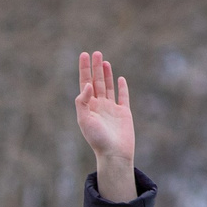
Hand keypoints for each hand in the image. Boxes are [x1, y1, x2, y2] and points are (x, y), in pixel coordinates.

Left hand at [74, 51, 135, 203]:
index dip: (84, 69)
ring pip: (108, 87)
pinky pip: (122, 97)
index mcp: (88, 107)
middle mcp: (99, 106)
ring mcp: (111, 109)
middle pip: (96, 82)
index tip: (84, 55)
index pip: (85, 83)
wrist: (114, 153)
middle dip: (95, 68)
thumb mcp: (84, 120)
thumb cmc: (97, 139)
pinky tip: (119, 78)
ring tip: (104, 61)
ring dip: (106, 74)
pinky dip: (121, 88)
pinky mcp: (123, 113)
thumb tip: (86, 85)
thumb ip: (82, 102)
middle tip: (96, 53)